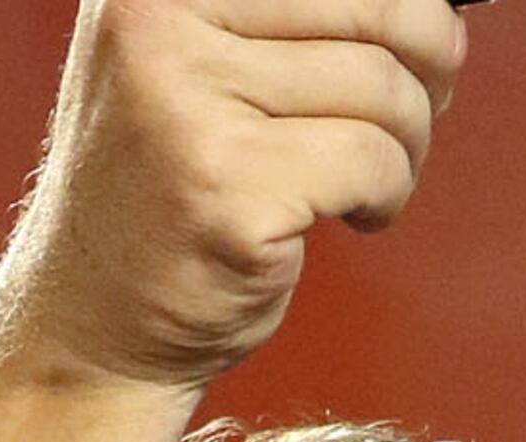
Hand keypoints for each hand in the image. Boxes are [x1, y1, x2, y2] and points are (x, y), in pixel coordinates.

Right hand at [0, 0, 466, 390]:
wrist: (90, 324)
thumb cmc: (166, 189)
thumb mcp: (197, 60)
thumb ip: (284, 15)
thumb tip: (435, 3)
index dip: (405, 4)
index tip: (416, 44)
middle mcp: (157, 20)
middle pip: (375, 4)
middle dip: (426, 63)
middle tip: (419, 110)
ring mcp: (186, 104)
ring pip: (383, 87)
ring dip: (407, 143)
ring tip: (366, 178)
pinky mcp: (228, 188)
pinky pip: (373, 161)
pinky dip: (387, 196)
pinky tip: (348, 217)